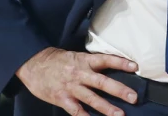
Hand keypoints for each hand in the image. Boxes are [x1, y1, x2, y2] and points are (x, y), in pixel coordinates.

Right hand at [16, 47, 139, 115]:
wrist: (33, 64)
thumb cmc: (56, 61)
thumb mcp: (74, 56)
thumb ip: (89, 65)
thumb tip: (109, 71)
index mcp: (83, 60)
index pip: (105, 60)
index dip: (120, 63)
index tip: (135, 66)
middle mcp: (79, 73)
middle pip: (102, 82)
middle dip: (119, 90)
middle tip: (134, 97)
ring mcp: (71, 87)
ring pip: (92, 98)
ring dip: (107, 108)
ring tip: (120, 114)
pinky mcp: (62, 98)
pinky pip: (76, 110)